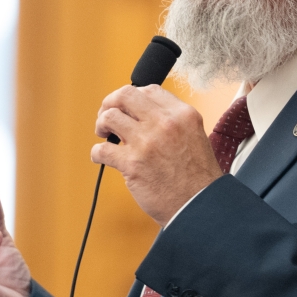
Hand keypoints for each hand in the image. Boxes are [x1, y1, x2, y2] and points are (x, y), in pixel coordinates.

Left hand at [90, 85, 223, 225]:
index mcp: (182, 114)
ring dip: (101, 125)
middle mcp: (164, 123)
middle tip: (107, 116)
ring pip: (109, 117)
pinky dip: (96, 153)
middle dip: (110, 103)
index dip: (132, 97)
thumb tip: (144, 114)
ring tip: (104, 135)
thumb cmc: (198, 177)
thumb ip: (173, 121)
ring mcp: (146, 142)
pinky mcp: (132, 164)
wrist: (199, 205)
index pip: (149, 90)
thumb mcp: (195, 135)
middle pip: (124, 96)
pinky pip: (101, 150)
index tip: (126, 107)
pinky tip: (101, 157)